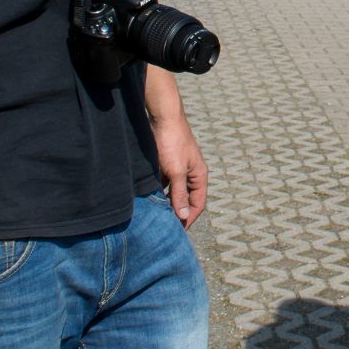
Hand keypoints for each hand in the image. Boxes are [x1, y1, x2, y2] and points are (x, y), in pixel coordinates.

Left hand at [152, 113, 208, 227]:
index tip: (178, 231)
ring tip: (157, 214)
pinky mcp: (167, 163)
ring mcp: (179, 168)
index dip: (189, 218)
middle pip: (187, 199)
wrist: (163, 117)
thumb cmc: (172, 142)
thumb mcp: (176, 171)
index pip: (198, 204)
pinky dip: (159, 190)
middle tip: (166, 226)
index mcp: (199, 176)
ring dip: (167, 202)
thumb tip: (182, 216)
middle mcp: (191, 173)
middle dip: (178, 212)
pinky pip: (165, 182)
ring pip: (174, 191)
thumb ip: (179, 194)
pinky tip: (149, 198)